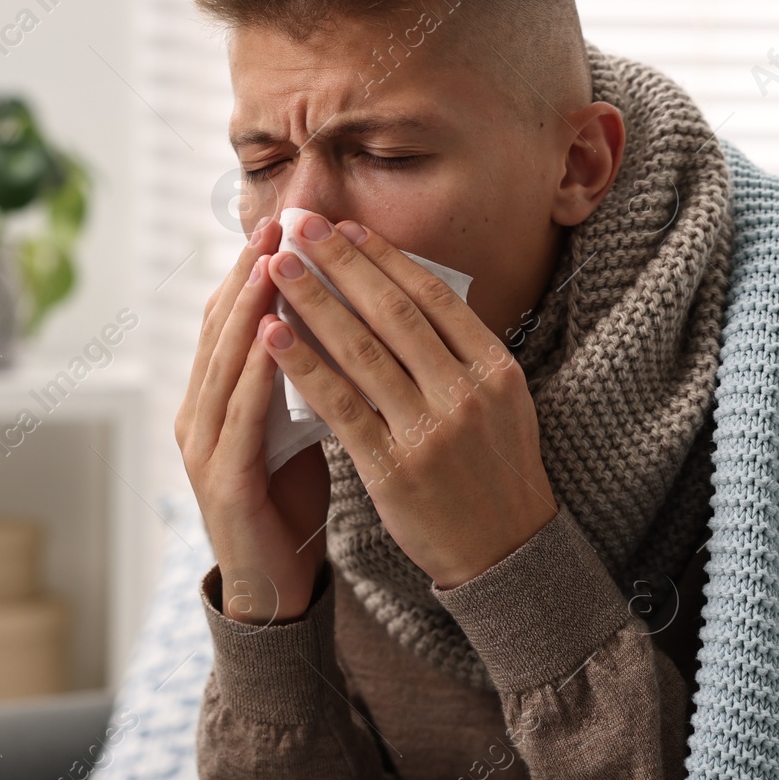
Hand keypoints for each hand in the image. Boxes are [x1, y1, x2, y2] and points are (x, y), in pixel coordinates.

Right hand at [175, 216, 330, 624]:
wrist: (274, 585)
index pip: (233, 317)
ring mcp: (203, 446)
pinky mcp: (222, 480)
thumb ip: (299, 375)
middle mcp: (199, 412)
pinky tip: (275, 338)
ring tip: (273, 262)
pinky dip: (256, 373)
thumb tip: (334, 314)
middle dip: (250, 272)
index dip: (256, 267)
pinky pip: (240, 415)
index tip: (289, 220)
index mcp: (216, 396)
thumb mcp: (294, 424)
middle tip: (278, 222)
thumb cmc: (288, 499)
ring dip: (249, 310)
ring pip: (223, 363)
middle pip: (222, 327)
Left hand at [260, 211, 556, 590]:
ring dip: (312, 302)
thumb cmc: (495, 470)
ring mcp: (429, 432)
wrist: (505, 552)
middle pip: (393, 313)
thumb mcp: (501, 401)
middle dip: (340, 263)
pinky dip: (304, 366)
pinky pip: (339, 406)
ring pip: (361, 352)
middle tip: (299, 227)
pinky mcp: (392, 469)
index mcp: (495, 368)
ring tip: (276, 268)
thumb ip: (461, 351)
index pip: (433, 297)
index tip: (344, 229)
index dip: (384, 258)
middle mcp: (465, 393)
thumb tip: (407, 292)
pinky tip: (273, 337)